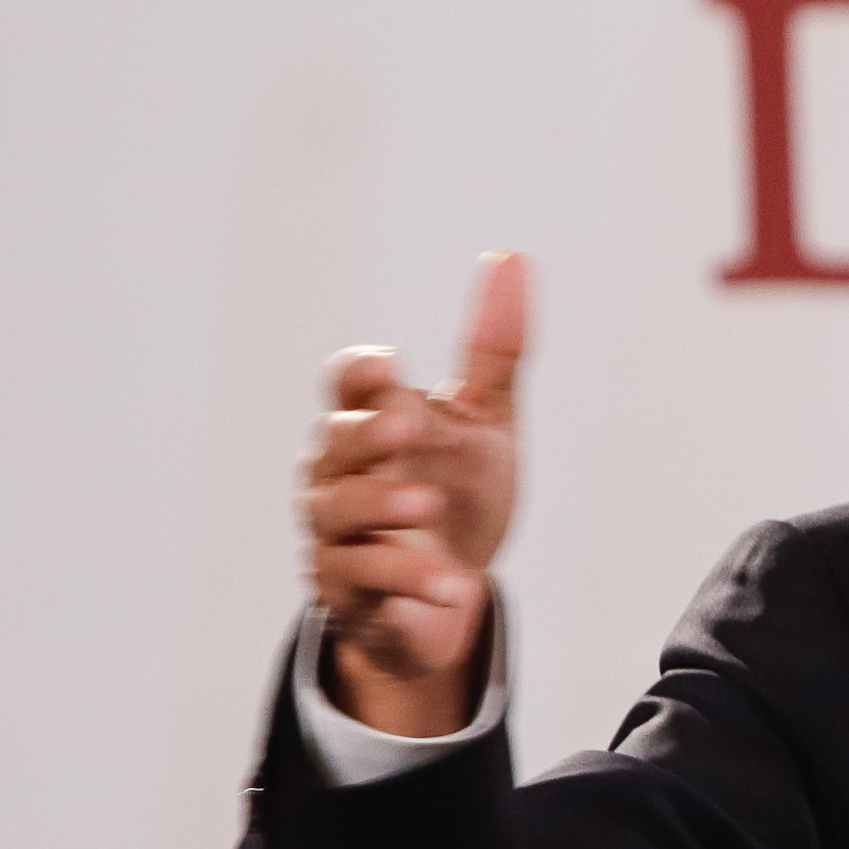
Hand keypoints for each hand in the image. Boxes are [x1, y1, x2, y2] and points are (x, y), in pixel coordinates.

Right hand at [299, 252, 526, 736]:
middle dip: (367, 435)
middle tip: (407, 430)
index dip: (363, 373)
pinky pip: (363, 580)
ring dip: (384, 507)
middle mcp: (337, 472)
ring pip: (339, 512)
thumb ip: (494, 348)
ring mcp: (336, 531)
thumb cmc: (460, 492)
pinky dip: (408, 580)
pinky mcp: (345, 589)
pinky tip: (455, 589)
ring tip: (431, 509)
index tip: (392, 367)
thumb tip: (512, 256)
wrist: (451, 592)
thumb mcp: (487, 420)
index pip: (348, 383)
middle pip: (335, 441)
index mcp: (369, 420)